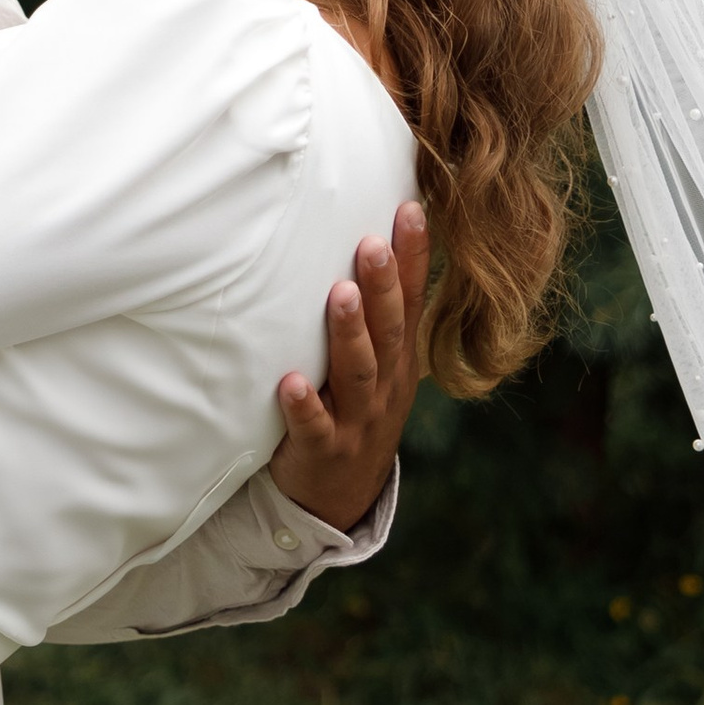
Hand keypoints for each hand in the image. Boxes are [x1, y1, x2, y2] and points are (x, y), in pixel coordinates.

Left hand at [266, 199, 428, 530]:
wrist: (341, 497)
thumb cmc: (353, 410)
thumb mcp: (378, 364)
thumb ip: (374, 311)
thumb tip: (366, 233)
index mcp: (399, 359)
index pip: (412, 300)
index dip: (414, 256)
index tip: (410, 208)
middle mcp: (386, 385)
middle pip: (389, 330)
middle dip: (383, 285)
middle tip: (372, 242)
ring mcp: (357, 419)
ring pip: (357, 373)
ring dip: (349, 333)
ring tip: (339, 293)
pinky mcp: (323, 450)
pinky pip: (313, 427)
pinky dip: (303, 405)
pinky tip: (289, 382)